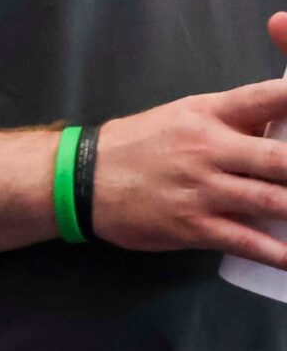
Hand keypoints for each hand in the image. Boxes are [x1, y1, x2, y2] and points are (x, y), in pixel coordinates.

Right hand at [92, 13, 286, 263]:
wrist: (82, 178)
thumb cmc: (138, 144)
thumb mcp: (182, 116)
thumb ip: (232, 121)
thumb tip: (281, 127)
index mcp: (207, 113)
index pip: (268, 98)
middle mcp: (209, 147)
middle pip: (283, 158)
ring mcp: (203, 188)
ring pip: (273, 200)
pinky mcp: (194, 225)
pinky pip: (249, 241)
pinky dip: (281, 252)